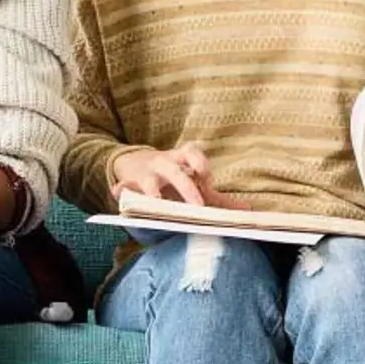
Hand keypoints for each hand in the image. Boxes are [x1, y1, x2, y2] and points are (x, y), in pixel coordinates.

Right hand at [109, 143, 247, 208]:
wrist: (138, 164)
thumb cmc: (174, 178)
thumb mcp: (195, 183)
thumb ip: (218, 198)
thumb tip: (246, 209)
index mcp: (183, 159)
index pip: (194, 154)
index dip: (200, 165)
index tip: (207, 181)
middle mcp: (165, 163)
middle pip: (176, 169)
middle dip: (185, 186)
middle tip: (196, 205)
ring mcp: (147, 173)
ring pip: (150, 179)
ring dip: (153, 191)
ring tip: (157, 203)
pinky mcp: (129, 183)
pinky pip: (124, 187)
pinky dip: (121, 191)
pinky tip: (118, 194)